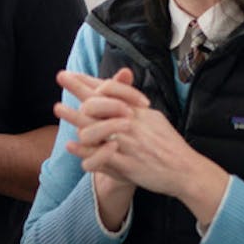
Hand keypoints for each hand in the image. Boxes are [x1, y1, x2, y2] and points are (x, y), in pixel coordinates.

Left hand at [55, 69, 228, 224]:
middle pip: (99, 102)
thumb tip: (118, 98)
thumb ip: (134, 108)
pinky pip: (101, 156)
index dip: (90, 81)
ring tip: (59, 109)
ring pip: (95, 128)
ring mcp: (127, 143)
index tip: (73, 74)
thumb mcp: (154, 119)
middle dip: (77, 89)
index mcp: (137, 111)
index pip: (110, 89)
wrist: (184, 169)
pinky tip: (72, 146)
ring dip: (74, 117)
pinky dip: (85, 152)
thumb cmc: (169, 145)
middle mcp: (131, 123)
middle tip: (61, 77)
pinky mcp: (126, 165)